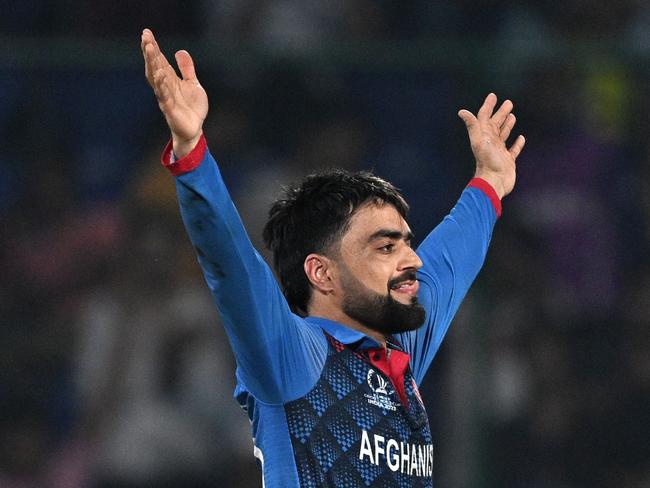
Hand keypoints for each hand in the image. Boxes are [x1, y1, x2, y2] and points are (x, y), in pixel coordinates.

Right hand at [141, 28, 207, 157]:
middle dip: (150, 51)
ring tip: (149, 48)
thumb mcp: (193, 84)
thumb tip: (180, 51)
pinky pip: (164, 95)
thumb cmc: (192, 107)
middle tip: (145, 36)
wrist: (194, 129)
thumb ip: (187, 69)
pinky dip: (162, 84)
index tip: (146, 32)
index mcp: (170, 79)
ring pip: (156, 78)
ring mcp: (166, 97)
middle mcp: (165, 86)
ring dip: (153, 63)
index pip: (159, 60)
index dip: (153, 47)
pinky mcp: (170, 109)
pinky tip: (160, 74)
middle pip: (155, 66)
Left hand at [458, 93, 525, 198]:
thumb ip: (472, 125)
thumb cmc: (487, 161)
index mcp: (484, 136)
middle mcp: (491, 142)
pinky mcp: (508, 160)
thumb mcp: (479, 140)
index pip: (485, 117)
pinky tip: (521, 138)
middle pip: (495, 124)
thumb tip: (461, 111)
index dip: (488, 106)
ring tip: (512, 116)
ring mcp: (499, 151)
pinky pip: (513, 149)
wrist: (494, 181)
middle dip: (501, 113)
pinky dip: (517, 143)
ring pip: (503, 134)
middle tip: (508, 102)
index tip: (493, 96)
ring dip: (507, 125)